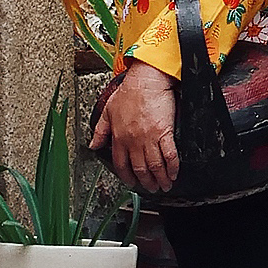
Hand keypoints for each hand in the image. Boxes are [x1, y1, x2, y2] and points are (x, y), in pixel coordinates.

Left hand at [93, 61, 178, 192]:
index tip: (132, 183)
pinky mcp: (164, 132)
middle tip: (151, 188)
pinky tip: (174, 174)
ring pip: (154, 166)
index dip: (127, 177)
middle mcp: (133, 140)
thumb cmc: (130, 91)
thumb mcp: (108, 110)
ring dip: (160, 179)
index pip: (121, 164)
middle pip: (140, 169)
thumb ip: (100, 130)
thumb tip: (93, 145)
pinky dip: (172, 167)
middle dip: (146, 182)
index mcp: (119, 137)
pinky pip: (169, 155)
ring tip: (164, 186)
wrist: (147, 80)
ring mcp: (149, 138)